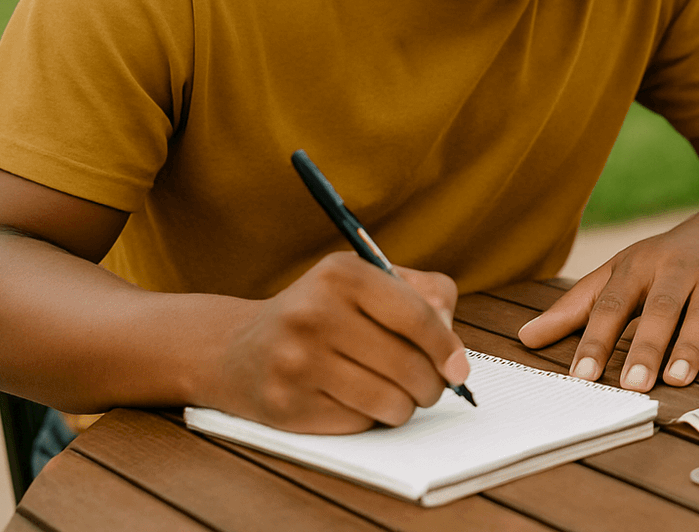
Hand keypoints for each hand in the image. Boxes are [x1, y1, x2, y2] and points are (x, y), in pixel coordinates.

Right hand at [204, 252, 468, 432]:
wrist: (239, 349)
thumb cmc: (324, 312)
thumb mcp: (368, 282)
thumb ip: (425, 296)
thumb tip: (454, 350)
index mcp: (340, 274)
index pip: (416, 315)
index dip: (447, 347)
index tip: (459, 368)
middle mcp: (313, 313)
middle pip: (408, 365)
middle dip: (432, 384)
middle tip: (430, 387)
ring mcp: (296, 361)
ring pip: (389, 401)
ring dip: (405, 405)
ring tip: (396, 393)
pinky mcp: (287, 405)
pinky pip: (359, 423)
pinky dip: (370, 418)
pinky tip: (354, 400)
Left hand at [516, 222, 698, 390]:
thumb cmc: (664, 262)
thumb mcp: (618, 273)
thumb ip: (576, 307)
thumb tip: (526, 337)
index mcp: (639, 265)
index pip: (613, 304)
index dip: (597, 340)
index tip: (582, 376)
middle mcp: (679, 268)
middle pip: (661, 308)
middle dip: (647, 346)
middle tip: (632, 384)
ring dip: (691, 345)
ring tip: (676, 379)